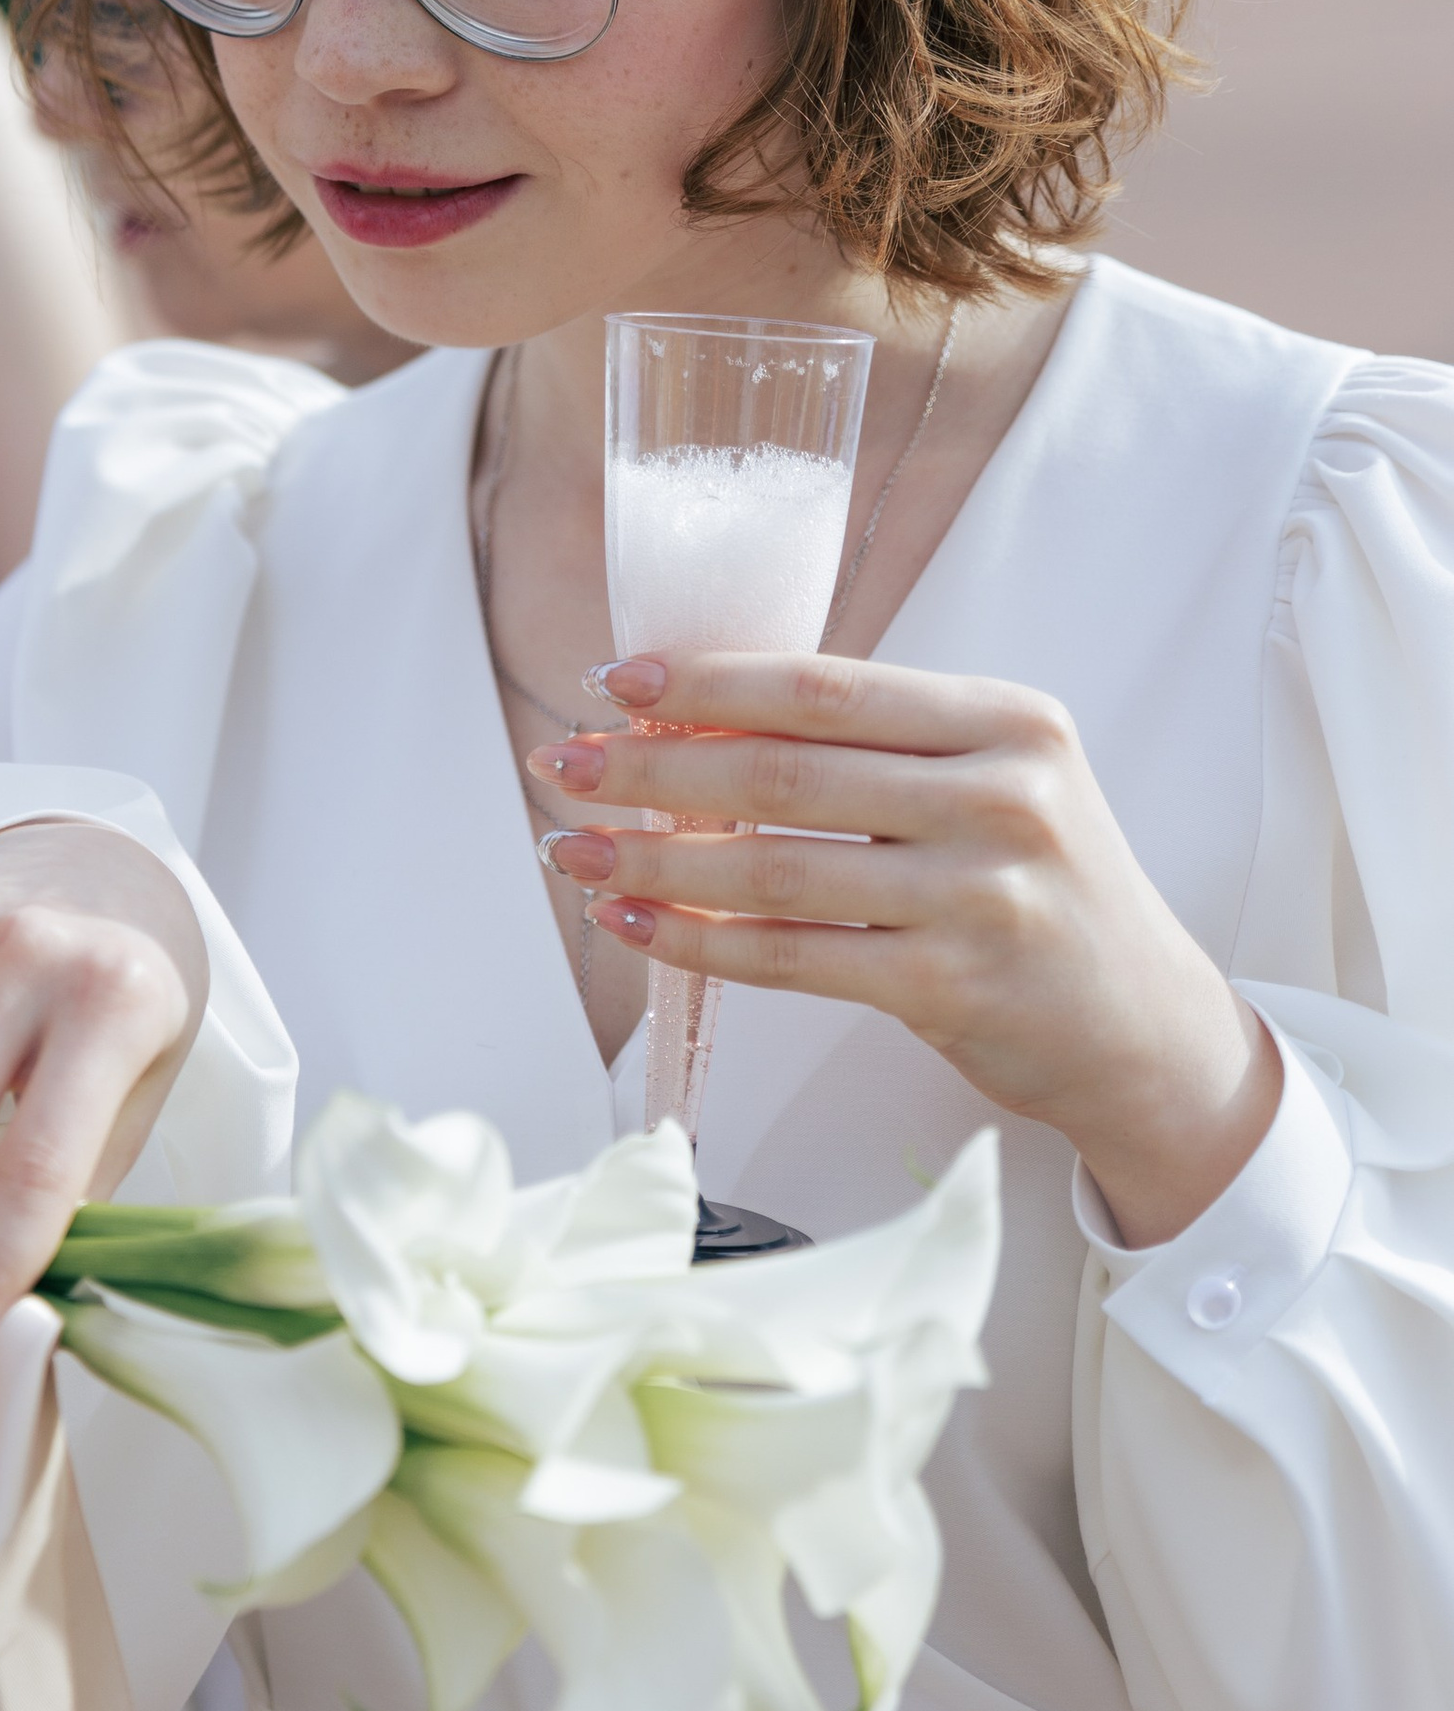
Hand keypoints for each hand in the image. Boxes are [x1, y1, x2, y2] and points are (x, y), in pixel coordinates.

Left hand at [529, 649, 1281, 1250]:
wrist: (1145, 1030)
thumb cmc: (1041, 891)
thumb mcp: (995, 783)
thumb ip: (877, 748)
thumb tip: (694, 721)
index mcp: (1009, 721)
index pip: (827, 686)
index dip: (708, 680)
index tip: (615, 683)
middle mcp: (1005, 797)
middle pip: (786, 768)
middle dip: (653, 765)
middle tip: (565, 764)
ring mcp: (981, 895)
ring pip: (774, 865)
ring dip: (655, 857)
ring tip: (576, 849)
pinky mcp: (951, 986)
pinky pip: (790, 955)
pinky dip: (698, 941)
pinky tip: (635, 922)